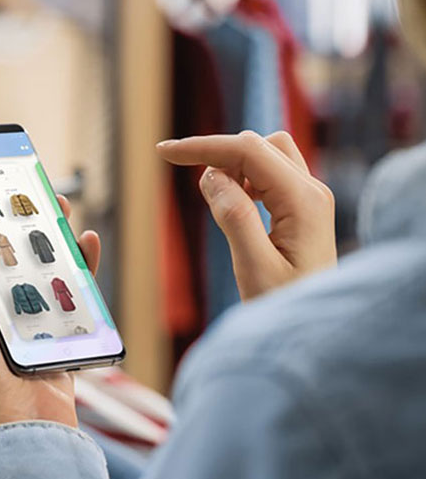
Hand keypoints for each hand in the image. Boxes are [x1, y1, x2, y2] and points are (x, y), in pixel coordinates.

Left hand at [0, 196, 100, 438]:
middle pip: (10, 256)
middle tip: (32, 194)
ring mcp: (28, 321)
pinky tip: (85, 245)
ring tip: (59, 209)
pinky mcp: (57, 332)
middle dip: (21, 224)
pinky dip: (81, 267)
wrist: (17, 424)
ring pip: (43, 269)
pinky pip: (72, 293)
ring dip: (52, 237)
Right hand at [156, 130, 336, 298]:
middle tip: (192, 188)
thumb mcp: (254, 268)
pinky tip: (232, 204)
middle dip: (218, 154)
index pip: (249, 151)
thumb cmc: (285, 307)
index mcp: (303, 201)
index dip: (204, 147)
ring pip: (267, 154)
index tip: (164, 152)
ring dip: (234, 165)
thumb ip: (234, 217)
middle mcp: (312, 192)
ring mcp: (310, 200)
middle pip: (258, 145)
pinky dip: (244, 178)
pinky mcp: (303, 209)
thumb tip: (211, 175)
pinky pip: (270, 175)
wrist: (314, 332)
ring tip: (215, 200)